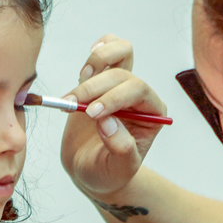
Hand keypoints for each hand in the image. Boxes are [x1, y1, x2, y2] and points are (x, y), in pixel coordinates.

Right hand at [60, 36, 167, 197]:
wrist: (90, 170)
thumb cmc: (108, 172)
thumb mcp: (118, 170)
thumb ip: (120, 149)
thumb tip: (108, 122)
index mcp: (152, 114)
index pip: (138, 91)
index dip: (114, 98)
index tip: (92, 114)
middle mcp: (139, 96)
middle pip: (122, 74)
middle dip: (95, 88)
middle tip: (71, 107)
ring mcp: (120, 85)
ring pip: (120, 53)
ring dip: (96, 62)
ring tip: (78, 83)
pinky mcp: (101, 80)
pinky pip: (107, 52)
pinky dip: (98, 50)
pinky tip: (86, 66)